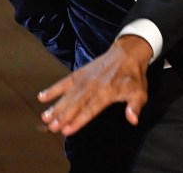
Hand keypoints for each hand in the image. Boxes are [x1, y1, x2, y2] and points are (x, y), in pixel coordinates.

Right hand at [38, 35, 152, 134]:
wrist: (128, 53)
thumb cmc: (134, 77)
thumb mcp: (140, 92)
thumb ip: (135, 107)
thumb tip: (133, 120)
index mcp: (107, 92)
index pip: (90, 109)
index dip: (79, 120)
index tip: (67, 130)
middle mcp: (93, 86)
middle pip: (76, 104)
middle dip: (63, 116)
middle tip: (51, 127)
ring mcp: (85, 79)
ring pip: (68, 95)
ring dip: (56, 106)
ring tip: (45, 117)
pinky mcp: (80, 73)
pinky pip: (64, 82)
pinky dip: (53, 89)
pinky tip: (42, 97)